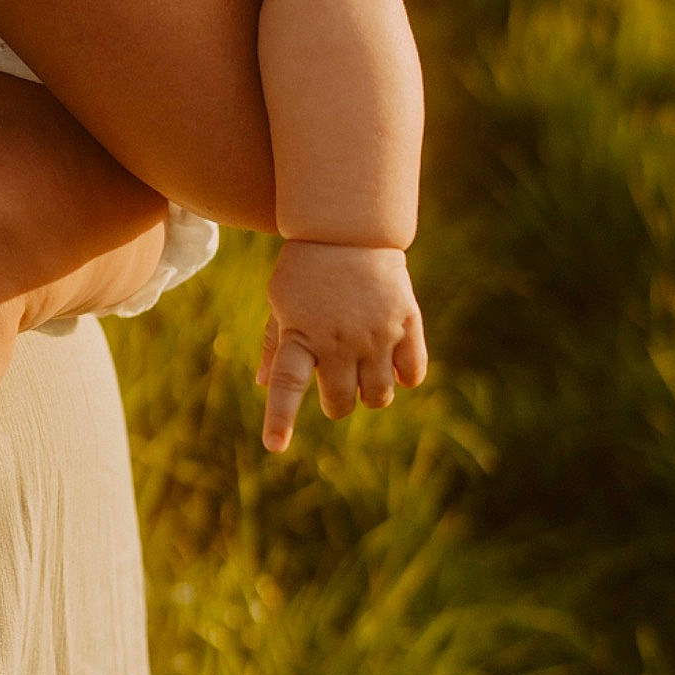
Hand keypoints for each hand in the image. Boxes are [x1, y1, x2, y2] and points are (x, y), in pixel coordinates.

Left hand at [256, 240, 426, 453]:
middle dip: (338, 404)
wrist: (348, 228)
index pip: (287, 384)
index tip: (275, 446)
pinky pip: (412, 373)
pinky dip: (404, 377)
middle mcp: (338, 340)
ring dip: (371, 395)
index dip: (280, 417)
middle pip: (341, 402)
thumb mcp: (280, 299)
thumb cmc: (306, 266)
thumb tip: (262, 382)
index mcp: (301, 334)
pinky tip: (393, 364)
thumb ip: (275, 341)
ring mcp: (375, 334)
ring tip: (364, 373)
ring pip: (379, 397)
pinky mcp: (406, 324)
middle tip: (336, 389)